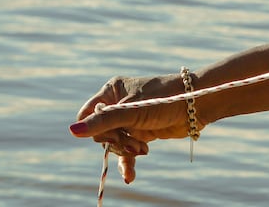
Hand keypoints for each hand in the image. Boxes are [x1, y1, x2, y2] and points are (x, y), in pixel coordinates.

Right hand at [70, 73, 193, 183]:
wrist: (196, 105)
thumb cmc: (164, 99)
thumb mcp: (132, 111)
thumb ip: (103, 122)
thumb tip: (72, 131)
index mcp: (112, 91)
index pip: (87, 114)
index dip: (94, 127)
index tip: (110, 132)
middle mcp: (118, 104)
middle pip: (101, 132)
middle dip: (116, 141)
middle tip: (132, 142)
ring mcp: (129, 120)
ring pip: (114, 143)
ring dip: (126, 150)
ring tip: (142, 150)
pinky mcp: (140, 134)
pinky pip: (126, 153)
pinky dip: (127, 164)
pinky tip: (130, 177)